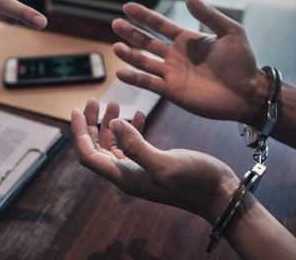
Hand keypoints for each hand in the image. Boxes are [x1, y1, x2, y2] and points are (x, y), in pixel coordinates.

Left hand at [71, 98, 238, 222]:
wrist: (219, 195)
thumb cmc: (194, 182)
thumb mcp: (163, 163)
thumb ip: (136, 145)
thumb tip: (112, 124)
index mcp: (124, 177)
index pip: (88, 155)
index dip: (79, 133)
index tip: (75, 109)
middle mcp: (127, 174)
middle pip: (97, 148)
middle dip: (92, 124)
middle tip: (95, 100)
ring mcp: (139, 170)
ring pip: (113, 145)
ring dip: (110, 124)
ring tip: (113, 102)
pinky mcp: (153, 164)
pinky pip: (132, 145)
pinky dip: (131, 128)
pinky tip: (138, 114)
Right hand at [111, 0, 268, 124]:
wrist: (247, 93)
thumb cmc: (243, 62)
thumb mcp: (230, 32)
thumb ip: (209, 15)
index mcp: (187, 40)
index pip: (159, 25)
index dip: (143, 16)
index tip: (127, 7)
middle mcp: (175, 56)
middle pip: (146, 42)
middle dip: (131, 33)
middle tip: (116, 23)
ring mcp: (172, 74)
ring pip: (144, 62)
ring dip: (129, 55)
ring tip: (115, 47)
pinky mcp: (172, 91)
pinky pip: (149, 84)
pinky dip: (134, 79)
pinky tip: (121, 73)